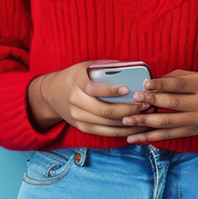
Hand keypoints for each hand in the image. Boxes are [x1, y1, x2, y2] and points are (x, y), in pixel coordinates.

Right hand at [28, 60, 150, 136]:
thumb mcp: (86, 66)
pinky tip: (136, 126)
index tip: (127, 89)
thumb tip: (130, 66)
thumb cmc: (75, 76)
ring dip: (129, 122)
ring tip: (145, 115)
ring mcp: (79, 118)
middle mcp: (77, 103)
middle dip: (127, 109)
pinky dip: (123, 131)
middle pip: (105, 111)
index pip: (95, 89)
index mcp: (78, 84)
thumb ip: (105, 66)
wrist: (52, 94)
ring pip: (108, 124)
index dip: (112, 91)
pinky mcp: (83, 128)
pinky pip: (106, 132)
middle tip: (144, 104)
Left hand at [122, 69, 197, 143]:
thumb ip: (172, 79)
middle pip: (172, 104)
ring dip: (146, 123)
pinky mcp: (193, 132)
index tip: (144, 84)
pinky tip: (137, 138)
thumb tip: (148, 84)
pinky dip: (152, 137)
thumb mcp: (194, 76)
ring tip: (128, 121)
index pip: (178, 85)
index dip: (161, 85)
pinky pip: (170, 135)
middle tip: (133, 101)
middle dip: (151, 102)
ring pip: (168, 123)